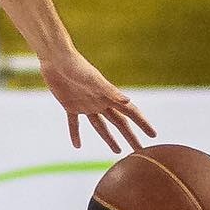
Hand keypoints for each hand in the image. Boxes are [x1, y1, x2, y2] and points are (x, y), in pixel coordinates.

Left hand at [39, 48, 155, 152]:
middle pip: (119, 122)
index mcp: (109, 96)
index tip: (153, 135)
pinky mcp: (70, 105)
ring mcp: (85, 104)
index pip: (130, 112)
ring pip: (100, 125)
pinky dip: (75, 133)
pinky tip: (77, 146)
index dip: (142, 123)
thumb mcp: (93, 80)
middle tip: (140, 151)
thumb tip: (128, 101)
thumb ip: (110, 91)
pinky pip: (74, 123)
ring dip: (108, 138)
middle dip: (130, 136)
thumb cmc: (76, 66)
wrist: (56, 58)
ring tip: (118, 151)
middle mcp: (100, 101)